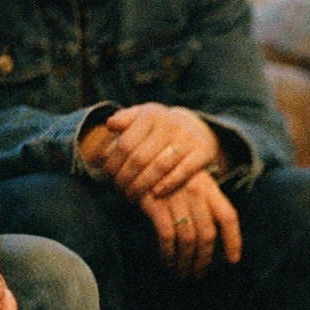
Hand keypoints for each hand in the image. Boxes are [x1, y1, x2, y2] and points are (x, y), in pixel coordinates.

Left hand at [94, 102, 222, 200]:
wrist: (196, 127)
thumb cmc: (160, 127)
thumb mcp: (144, 117)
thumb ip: (125, 119)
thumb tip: (110, 125)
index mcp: (151, 116)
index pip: (125, 144)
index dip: (113, 163)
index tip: (107, 176)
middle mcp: (170, 125)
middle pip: (140, 158)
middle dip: (126, 177)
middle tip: (119, 189)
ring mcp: (187, 138)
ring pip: (159, 167)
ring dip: (143, 184)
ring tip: (132, 194)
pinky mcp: (202, 152)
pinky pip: (183, 172)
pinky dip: (168, 184)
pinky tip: (155, 193)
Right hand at [137, 170, 241, 276]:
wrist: (140, 158)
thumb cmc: (170, 177)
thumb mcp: (193, 183)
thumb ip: (205, 206)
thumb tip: (215, 241)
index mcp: (209, 188)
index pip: (228, 216)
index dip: (233, 240)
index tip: (232, 261)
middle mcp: (195, 193)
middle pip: (207, 233)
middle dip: (204, 259)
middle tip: (199, 274)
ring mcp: (175, 198)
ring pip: (188, 238)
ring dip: (186, 261)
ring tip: (183, 273)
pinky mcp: (155, 204)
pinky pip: (166, 235)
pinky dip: (169, 253)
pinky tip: (168, 262)